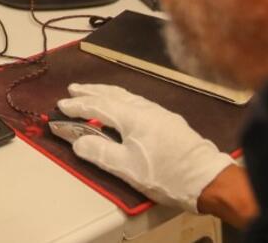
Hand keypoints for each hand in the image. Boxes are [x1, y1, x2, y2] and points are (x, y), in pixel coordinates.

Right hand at [57, 83, 233, 212]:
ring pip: (127, 96)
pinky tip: (123, 105)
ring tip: (94, 93)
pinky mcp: (168, 120)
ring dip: (107, 93)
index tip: (61, 104)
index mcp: (132, 117)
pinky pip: (138, 101)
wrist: (206, 178)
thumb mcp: (127, 168)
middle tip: (73, 89)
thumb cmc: (166, 174)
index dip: (78, 105)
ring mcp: (159, 113)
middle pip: (112, 94)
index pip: (98, 106)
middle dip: (91, 91)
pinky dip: (122, 99)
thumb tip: (78, 142)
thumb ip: (99, 153)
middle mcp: (145, 109)